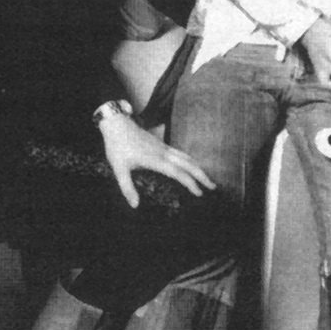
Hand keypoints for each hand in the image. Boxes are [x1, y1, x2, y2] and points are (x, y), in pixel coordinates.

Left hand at [100, 114, 215, 207]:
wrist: (117, 124)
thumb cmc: (117, 146)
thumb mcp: (119, 169)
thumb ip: (127, 188)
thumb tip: (135, 205)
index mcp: (156, 160)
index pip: (178, 173)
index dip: (190, 183)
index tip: (199, 193)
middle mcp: (164, 153)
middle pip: (189, 163)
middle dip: (202, 175)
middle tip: (213, 186)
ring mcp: (164, 147)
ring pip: (187, 157)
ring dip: (198, 167)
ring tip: (207, 178)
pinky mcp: (161, 144)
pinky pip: (181, 153)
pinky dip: (190, 161)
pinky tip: (191, 165)